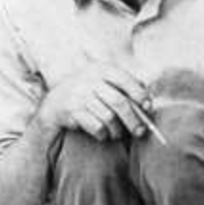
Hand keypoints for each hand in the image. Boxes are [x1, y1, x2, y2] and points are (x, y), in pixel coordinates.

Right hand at [39, 63, 153, 141]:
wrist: (55, 104)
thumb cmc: (87, 93)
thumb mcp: (103, 82)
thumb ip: (124, 87)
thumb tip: (148, 102)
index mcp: (100, 69)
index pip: (124, 79)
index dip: (139, 94)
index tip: (148, 107)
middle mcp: (89, 80)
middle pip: (119, 102)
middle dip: (133, 119)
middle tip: (141, 132)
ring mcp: (79, 96)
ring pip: (108, 118)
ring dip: (117, 130)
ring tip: (118, 134)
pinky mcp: (72, 112)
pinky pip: (96, 127)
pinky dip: (104, 134)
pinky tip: (104, 134)